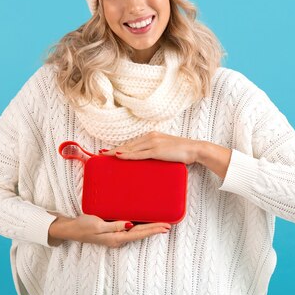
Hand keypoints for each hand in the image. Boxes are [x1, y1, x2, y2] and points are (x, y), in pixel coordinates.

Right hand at [48, 213, 170, 247]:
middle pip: (141, 233)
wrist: (71, 229)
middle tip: (169, 225)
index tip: (165, 226)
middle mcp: (118, 238)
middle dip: (155, 229)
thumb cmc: (83, 226)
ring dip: (149, 228)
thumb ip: (114, 225)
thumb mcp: (98, 225)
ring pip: (137, 231)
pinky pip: (130, 229)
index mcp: (116, 238)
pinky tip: (145, 222)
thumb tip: (129, 224)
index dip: (153, 229)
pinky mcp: (113, 231)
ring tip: (162, 224)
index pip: (139, 233)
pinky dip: (140, 225)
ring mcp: (116, 236)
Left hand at [101, 132, 231, 177]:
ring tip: (105, 156)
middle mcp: (150, 137)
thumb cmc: (182, 151)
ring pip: (130, 148)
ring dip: (116, 152)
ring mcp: (153, 143)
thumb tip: (148, 159)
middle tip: (100, 154)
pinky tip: (119, 156)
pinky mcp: (157, 151)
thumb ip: (155, 152)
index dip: (119, 147)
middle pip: (128, 145)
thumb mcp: (166, 149)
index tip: (108, 151)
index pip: (132, 143)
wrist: (194, 149)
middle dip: (113, 150)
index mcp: (152, 136)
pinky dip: (127, 155)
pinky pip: (139, 154)